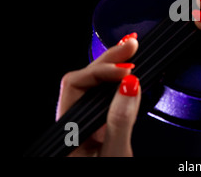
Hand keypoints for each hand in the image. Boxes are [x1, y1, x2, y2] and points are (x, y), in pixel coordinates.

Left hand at [56, 33, 139, 156]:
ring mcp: (88, 125)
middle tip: (132, 44)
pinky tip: (130, 71)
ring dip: (115, 66)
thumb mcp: (115, 154)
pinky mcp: (104, 127)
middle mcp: (74, 123)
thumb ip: (120, 121)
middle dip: (110, 59)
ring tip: (132, 50)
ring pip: (96, 86)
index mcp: (68, 130)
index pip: (76, 84)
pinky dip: (121, 81)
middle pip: (85, 79)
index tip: (129, 71)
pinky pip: (108, 96)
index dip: (101, 72)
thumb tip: (129, 85)